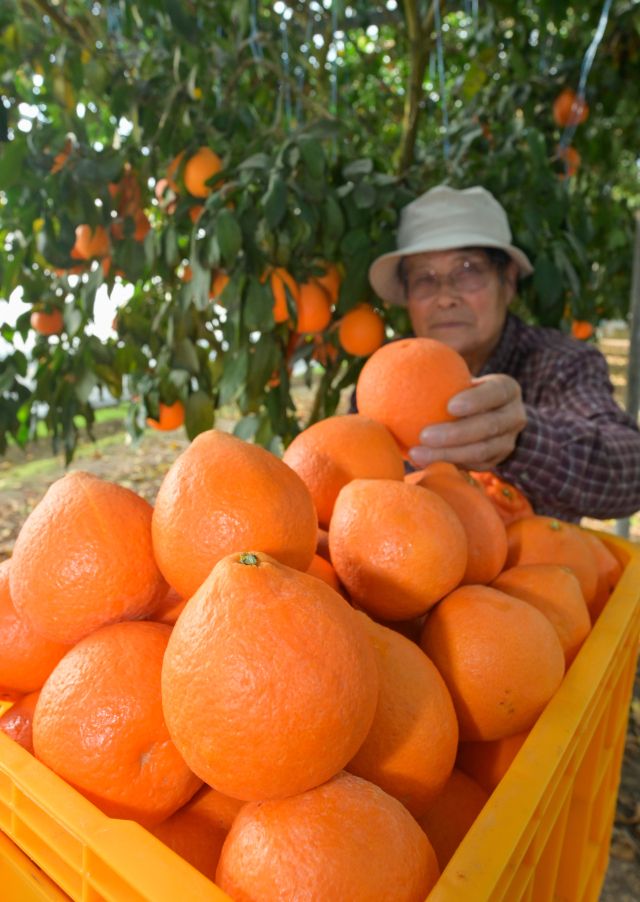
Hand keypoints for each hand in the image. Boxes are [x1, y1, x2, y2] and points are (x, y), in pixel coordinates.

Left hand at [408, 374, 526, 470]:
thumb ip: (438, 372)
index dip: (476, 400)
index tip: (449, 405)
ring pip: (481, 451)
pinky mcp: (496, 461)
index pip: (496, 392)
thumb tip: (391, 361)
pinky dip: (448, 463)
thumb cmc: (465, 389)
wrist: (493, 415)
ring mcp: (508, 441)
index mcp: (507, 390)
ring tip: (416, 454)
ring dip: (447, 454)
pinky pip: (473, 465)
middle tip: (423, 435)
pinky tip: (421, 462)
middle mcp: (514, 416)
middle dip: (456, 434)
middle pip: (489, 426)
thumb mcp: (460, 376)